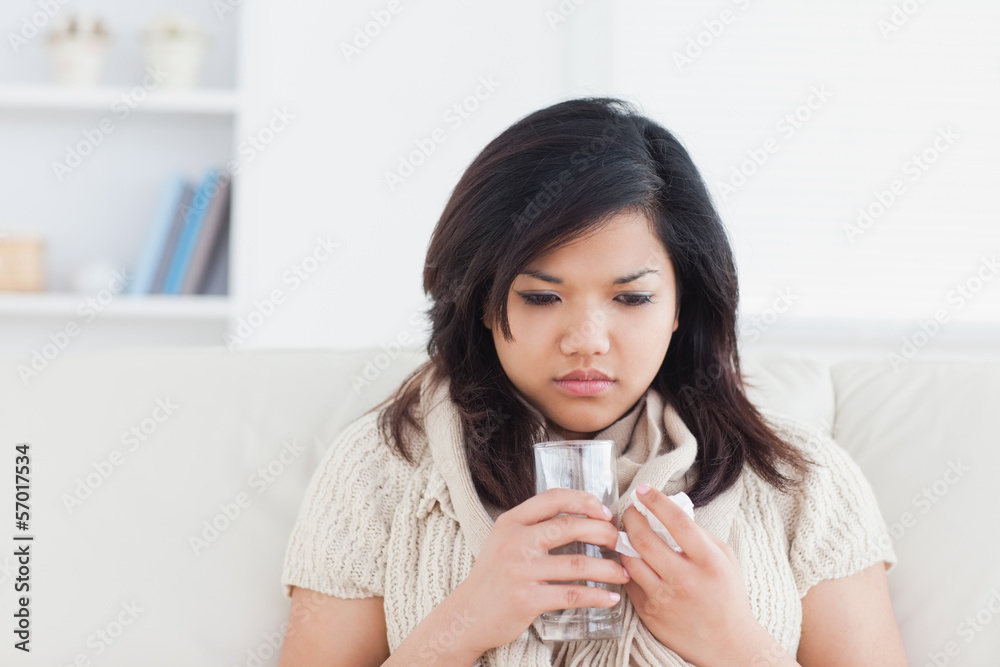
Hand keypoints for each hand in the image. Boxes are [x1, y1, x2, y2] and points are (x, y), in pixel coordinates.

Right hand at [449, 488, 630, 655]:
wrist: (467, 615)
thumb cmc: (493, 577)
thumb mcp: (504, 540)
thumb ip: (533, 527)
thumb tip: (580, 518)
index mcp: (511, 521)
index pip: (553, 498)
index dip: (584, 500)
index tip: (605, 512)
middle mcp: (515, 541)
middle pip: (571, 527)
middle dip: (604, 533)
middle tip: (619, 542)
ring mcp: (521, 570)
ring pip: (578, 564)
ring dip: (609, 568)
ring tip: (624, 573)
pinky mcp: (528, 598)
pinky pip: (573, 595)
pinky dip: (597, 596)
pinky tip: (611, 597)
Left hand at [620, 484, 764, 666]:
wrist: (727, 644)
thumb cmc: (727, 596)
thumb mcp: (725, 558)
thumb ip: (700, 534)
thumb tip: (670, 510)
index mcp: (708, 561)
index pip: (677, 522)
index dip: (656, 501)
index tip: (643, 489)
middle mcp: (684, 579)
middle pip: (644, 539)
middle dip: (631, 518)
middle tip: (629, 510)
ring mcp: (664, 598)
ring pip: (629, 559)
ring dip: (622, 540)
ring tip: (624, 532)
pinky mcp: (649, 613)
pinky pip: (629, 581)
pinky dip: (626, 565)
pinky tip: (630, 558)